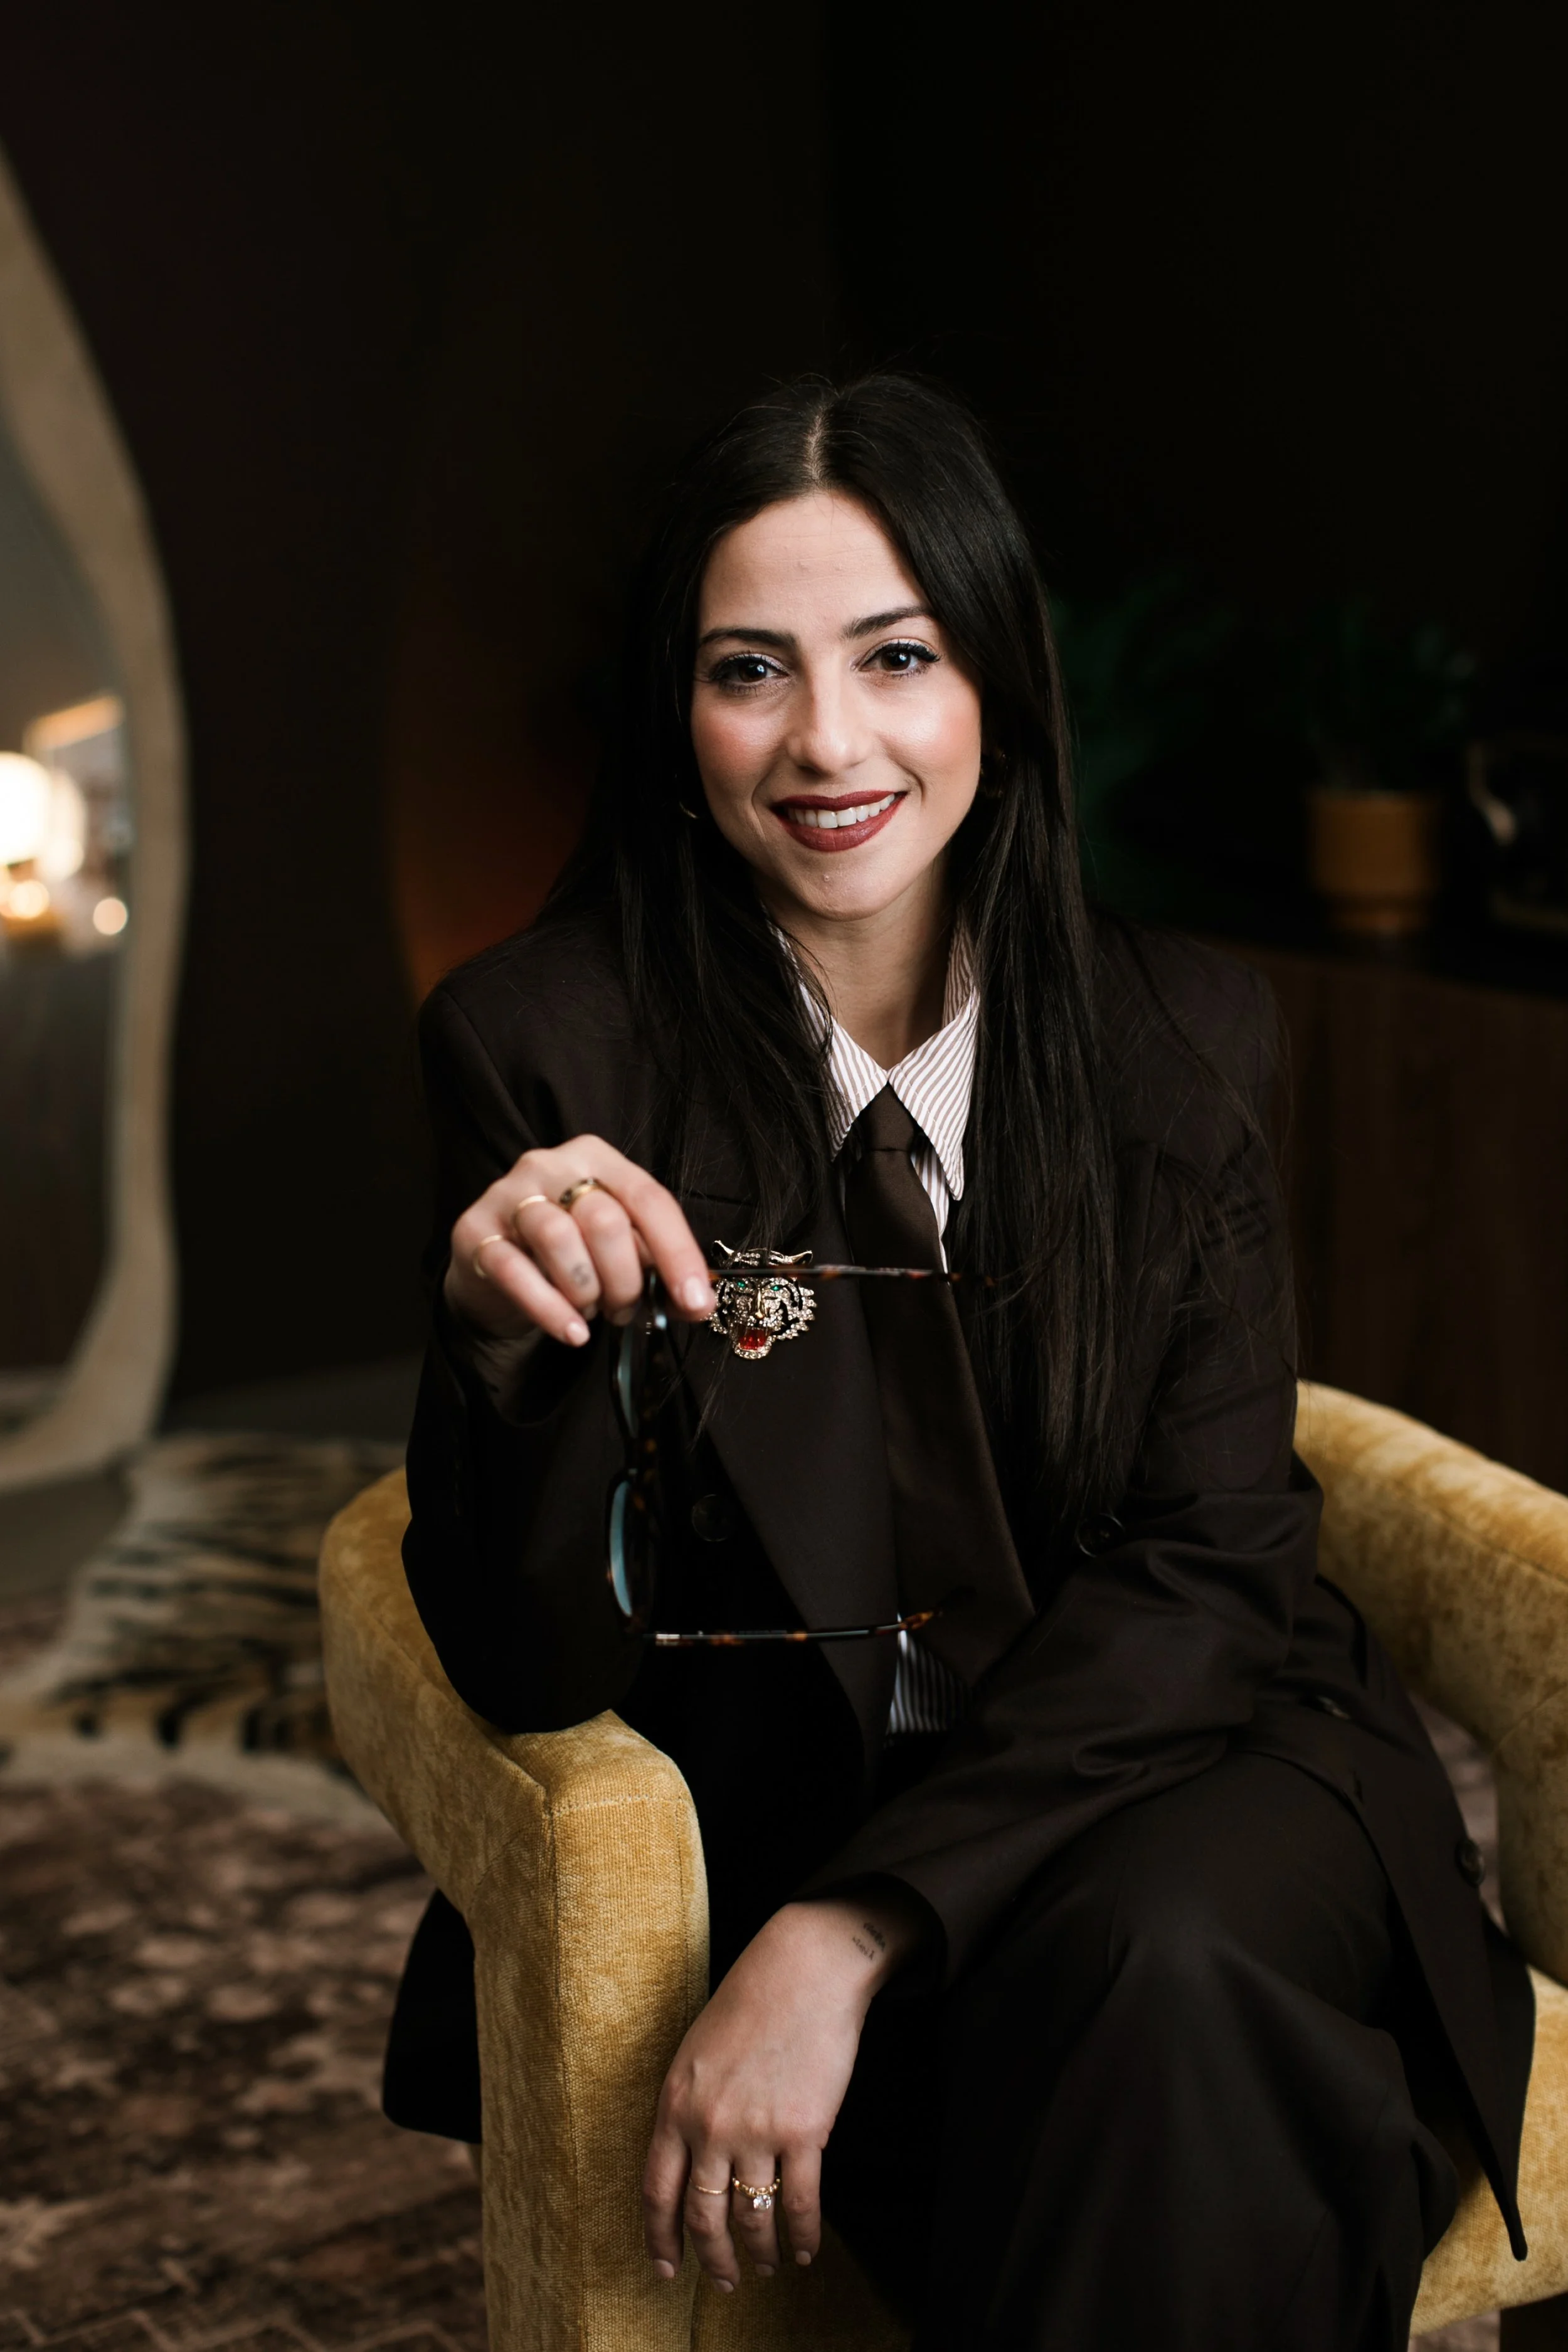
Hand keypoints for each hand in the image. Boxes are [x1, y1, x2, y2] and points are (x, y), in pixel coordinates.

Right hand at [445, 1135, 714, 1346]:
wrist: (495, 1271)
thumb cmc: (569, 1254)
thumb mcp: (618, 1250)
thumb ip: (656, 1266)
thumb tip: (698, 1300)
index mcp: (596, 1157)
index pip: (648, 1198)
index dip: (677, 1252)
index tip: (694, 1300)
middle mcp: (549, 1164)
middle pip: (604, 1220)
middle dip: (625, 1280)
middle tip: (626, 1310)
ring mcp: (507, 1195)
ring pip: (559, 1238)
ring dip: (586, 1291)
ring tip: (592, 1311)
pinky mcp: (473, 1231)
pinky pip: (515, 1271)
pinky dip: (550, 1309)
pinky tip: (572, 1331)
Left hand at [642, 1892, 926, 2291]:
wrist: (804, 1968)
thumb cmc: (749, 2003)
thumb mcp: (695, 2054)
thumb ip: (687, 2109)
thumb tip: (689, 2165)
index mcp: (675, 2105)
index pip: (656, 2193)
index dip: (660, 2240)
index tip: (666, 2270)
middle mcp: (709, 2126)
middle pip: (703, 2217)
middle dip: (712, 2261)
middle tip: (723, 2282)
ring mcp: (757, 2132)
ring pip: (751, 2219)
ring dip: (759, 2253)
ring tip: (767, 2266)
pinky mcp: (804, 2133)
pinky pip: (800, 2204)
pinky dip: (803, 2235)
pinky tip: (805, 2249)